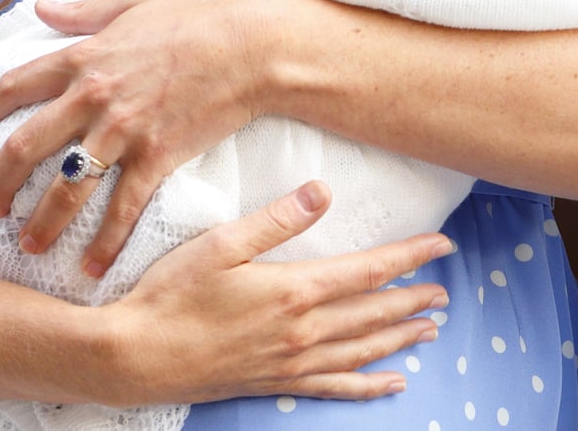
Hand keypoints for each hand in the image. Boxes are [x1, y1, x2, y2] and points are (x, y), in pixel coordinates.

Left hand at [0, 0, 276, 275]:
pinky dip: (104, 242)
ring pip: (65, 187)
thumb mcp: (134, 3)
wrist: (250, 47)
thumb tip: (42, 8)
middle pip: (25, 147)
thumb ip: (84, 11)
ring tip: (27, 246)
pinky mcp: (157, 157)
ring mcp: (124, 130)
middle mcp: (94, 97)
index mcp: (84, 58)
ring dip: (41, 223)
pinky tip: (91, 268)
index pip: (13, 87)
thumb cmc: (196, 20)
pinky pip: (122, 208)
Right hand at [103, 180, 455, 403]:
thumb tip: (323, 190)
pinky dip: (368, 385)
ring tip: (431, 329)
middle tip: (445, 290)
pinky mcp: (274, 383)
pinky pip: (334, 387)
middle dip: (413, 298)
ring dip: (400, 338)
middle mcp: (301, 331)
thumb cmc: (170, 294)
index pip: (369, 271)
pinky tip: (392, 384)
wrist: (132, 357)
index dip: (409, 257)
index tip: (442, 246)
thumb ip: (277, 219)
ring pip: (362, 350)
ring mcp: (290, 362)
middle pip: (373, 312)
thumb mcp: (221, 243)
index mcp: (294, 290)